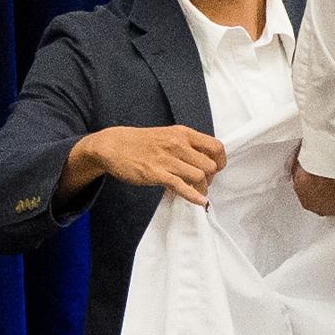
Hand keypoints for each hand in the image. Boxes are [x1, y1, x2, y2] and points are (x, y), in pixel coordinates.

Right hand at [74, 125, 225, 205]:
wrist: (113, 146)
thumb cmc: (141, 142)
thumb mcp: (168, 135)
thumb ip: (186, 145)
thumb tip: (204, 159)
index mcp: (183, 134)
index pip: (216, 146)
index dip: (220, 161)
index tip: (216, 169)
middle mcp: (178, 144)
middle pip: (210, 165)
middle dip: (211, 178)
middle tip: (203, 183)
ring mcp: (167, 159)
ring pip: (199, 177)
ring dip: (202, 188)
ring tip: (197, 191)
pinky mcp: (157, 174)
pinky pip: (182, 187)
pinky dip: (194, 196)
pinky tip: (199, 201)